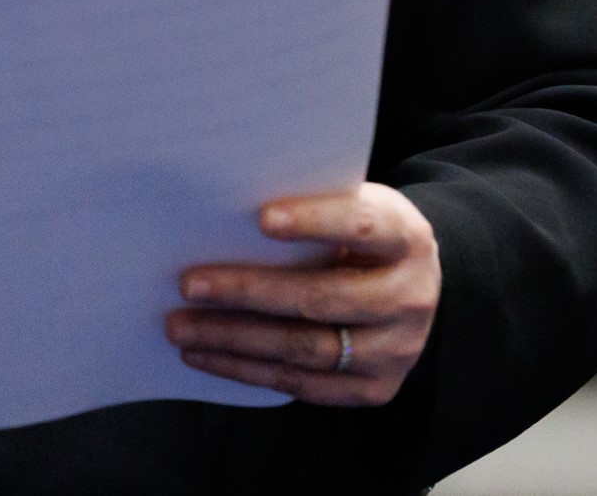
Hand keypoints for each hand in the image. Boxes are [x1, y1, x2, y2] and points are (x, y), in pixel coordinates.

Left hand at [165, 183, 438, 405]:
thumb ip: (317, 209)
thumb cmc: (366, 238)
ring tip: (182, 327)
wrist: (414, 287)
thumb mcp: (359, 208)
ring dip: (234, 339)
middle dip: (249, 291)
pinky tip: (206, 355)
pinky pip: (302, 385)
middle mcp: (409, 298)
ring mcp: (395, 350)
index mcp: (406, 239)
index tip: (261, 218)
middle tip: (190, 284)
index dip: (314, 221)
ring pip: (306, 349)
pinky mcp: (374, 389)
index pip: (361, 227)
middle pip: (322, 298)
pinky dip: (247, 370)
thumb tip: (231, 212)